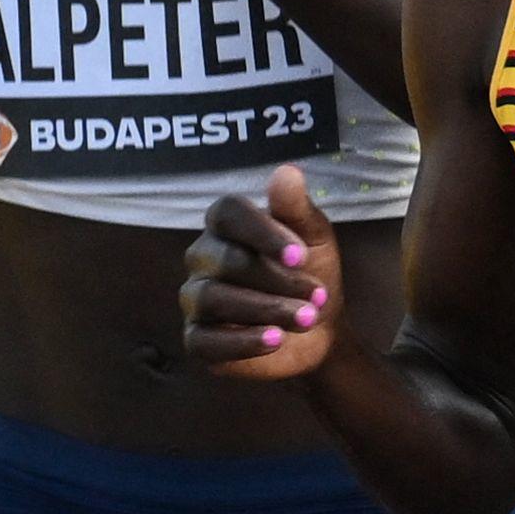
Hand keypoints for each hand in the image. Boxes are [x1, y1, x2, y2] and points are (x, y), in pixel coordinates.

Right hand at [182, 164, 341, 378]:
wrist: (319, 329)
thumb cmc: (310, 272)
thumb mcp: (313, 238)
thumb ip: (296, 208)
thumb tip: (286, 171)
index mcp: (226, 224)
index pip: (227, 212)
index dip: (261, 232)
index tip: (300, 256)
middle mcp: (203, 257)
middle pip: (225, 260)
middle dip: (276, 279)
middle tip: (317, 295)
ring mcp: (195, 298)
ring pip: (214, 298)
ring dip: (265, 309)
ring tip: (306, 319)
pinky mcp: (196, 339)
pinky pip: (204, 341)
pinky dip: (242, 342)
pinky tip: (276, 340)